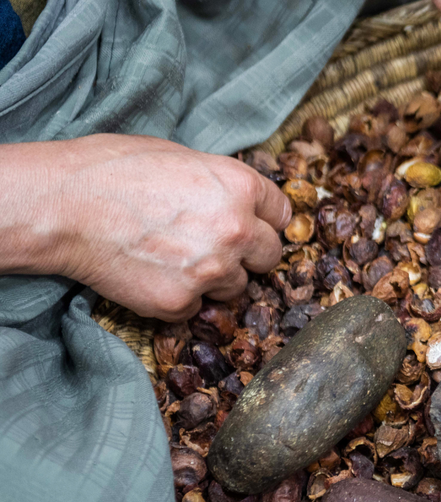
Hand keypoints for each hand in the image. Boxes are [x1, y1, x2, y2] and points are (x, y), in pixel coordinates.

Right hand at [0, 135, 289, 321]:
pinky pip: (196, 307)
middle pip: (270, 256)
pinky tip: (152, 274)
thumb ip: (221, 183)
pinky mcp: (180, 302)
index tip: (253, 225)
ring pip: (236, 286)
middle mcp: (236, 230)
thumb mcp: (180, 157)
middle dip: (249, 254)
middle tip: (217, 247)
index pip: (281, 213)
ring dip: (215, 278)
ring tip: (174, 258)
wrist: (62, 206)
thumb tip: (239, 200)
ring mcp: (211, 270)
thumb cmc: (112, 170)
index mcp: (240, 187)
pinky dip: (179, 297)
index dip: (264, 219)